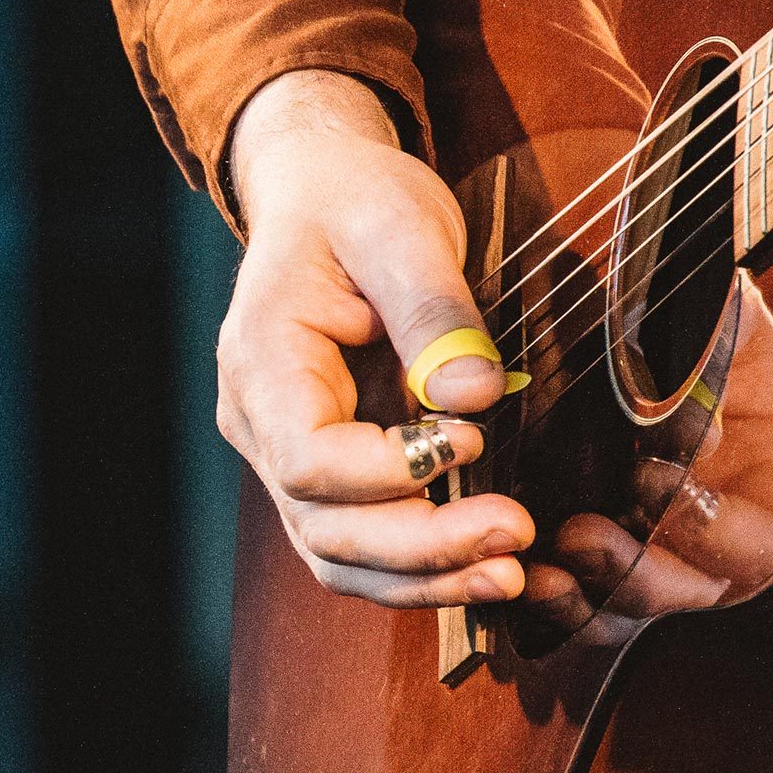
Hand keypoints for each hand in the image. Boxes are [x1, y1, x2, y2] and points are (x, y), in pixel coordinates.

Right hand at [218, 69, 535, 607]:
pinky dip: (417, 569)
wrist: (324, 195)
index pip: (307, 457)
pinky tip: (482, 568)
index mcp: (263, 361)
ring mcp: (285, 456)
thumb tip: (476, 395)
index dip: (387, 470)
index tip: (470, 440)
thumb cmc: (354, 202)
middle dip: (420, 545)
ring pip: (336, 555)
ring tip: (508, 574)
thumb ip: (434, 312)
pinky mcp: (325, 473)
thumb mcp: (400, 229)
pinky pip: (358, 546)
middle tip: (513, 537)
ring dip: (422, 577)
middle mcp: (259, 423)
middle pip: (323, 525)